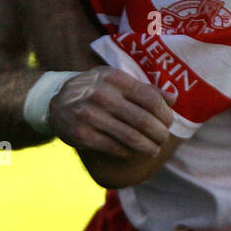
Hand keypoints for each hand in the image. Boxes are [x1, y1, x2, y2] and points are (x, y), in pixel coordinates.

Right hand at [48, 66, 172, 158]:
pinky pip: (114, 147)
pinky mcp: (82, 134)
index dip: (164, 114)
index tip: (168, 122)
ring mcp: (90, 116)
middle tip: (162, 139)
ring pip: (131, 138)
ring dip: (148, 147)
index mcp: (114, 79)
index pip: (150, 99)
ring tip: (153, 150)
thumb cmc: (95, 89)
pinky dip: (127, 152)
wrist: (56, 101)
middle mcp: (102, 95)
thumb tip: (173, 98)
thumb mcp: (116, 81)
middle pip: (144, 121)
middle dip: (159, 134)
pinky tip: (131, 151)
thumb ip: (145, 88)